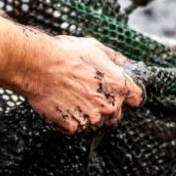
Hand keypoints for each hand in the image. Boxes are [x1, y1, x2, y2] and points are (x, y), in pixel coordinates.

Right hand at [21, 35, 143, 133]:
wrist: (39, 66)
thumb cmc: (66, 54)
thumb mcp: (95, 47)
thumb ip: (114, 58)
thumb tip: (124, 63)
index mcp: (119, 85)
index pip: (136, 98)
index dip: (129, 96)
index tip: (121, 94)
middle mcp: (109, 105)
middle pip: (116, 114)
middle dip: (106, 106)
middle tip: (88, 94)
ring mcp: (91, 119)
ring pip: (96, 122)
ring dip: (88, 114)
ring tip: (73, 97)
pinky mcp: (73, 127)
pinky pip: (76, 127)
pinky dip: (71, 120)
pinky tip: (63, 105)